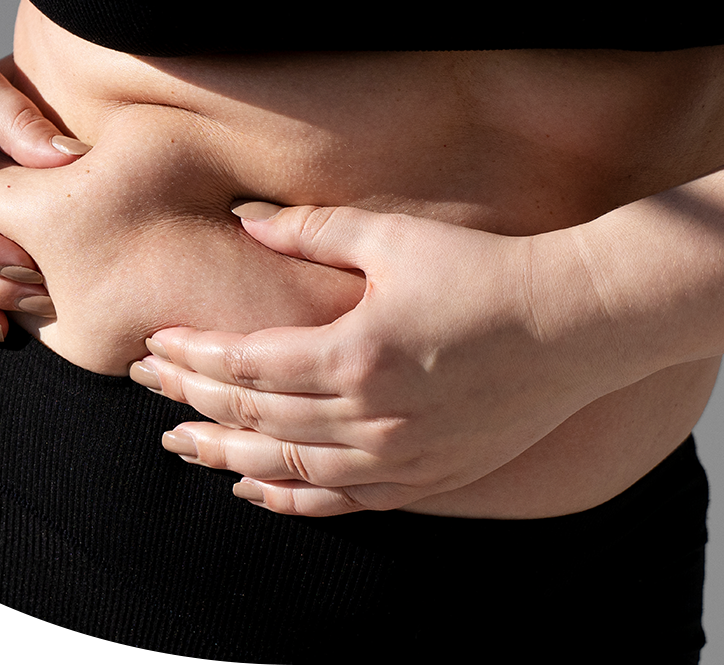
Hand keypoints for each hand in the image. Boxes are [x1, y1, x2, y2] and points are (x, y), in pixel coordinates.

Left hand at [139, 202, 638, 515]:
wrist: (573, 324)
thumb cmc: (484, 271)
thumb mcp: (394, 237)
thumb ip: (312, 232)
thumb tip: (244, 223)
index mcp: (356, 353)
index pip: (249, 364)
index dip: (196, 354)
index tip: (158, 342)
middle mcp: (372, 417)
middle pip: (257, 418)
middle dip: (195, 399)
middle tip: (150, 387)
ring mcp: (401, 455)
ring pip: (290, 467)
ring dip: (228, 456)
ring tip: (182, 444)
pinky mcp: (428, 477)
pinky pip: (343, 499)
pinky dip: (293, 497)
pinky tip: (255, 488)